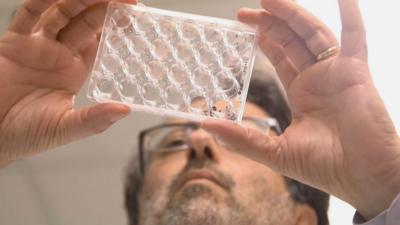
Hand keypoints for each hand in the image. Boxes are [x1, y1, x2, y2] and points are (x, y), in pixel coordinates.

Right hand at [0, 0, 136, 165]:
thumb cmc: (24, 134)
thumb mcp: (65, 128)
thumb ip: (93, 119)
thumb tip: (124, 110)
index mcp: (74, 71)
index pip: (100, 43)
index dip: (115, 28)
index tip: (133, 16)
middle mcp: (58, 55)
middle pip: (84, 23)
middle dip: (103, 8)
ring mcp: (37, 46)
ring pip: (60, 14)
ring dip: (80, 1)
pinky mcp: (14, 41)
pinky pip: (28, 15)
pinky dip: (42, 1)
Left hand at [202, 0, 399, 219]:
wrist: (361, 177)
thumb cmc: (324, 167)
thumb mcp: (274, 151)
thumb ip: (241, 138)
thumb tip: (205, 126)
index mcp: (302, 93)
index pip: (280, 58)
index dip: (263, 40)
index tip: (243, 27)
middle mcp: (318, 79)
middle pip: (291, 41)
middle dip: (270, 23)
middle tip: (246, 12)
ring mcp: (337, 73)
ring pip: (312, 34)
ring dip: (293, 15)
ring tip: (270, 0)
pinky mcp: (356, 72)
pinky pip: (355, 37)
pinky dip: (351, 15)